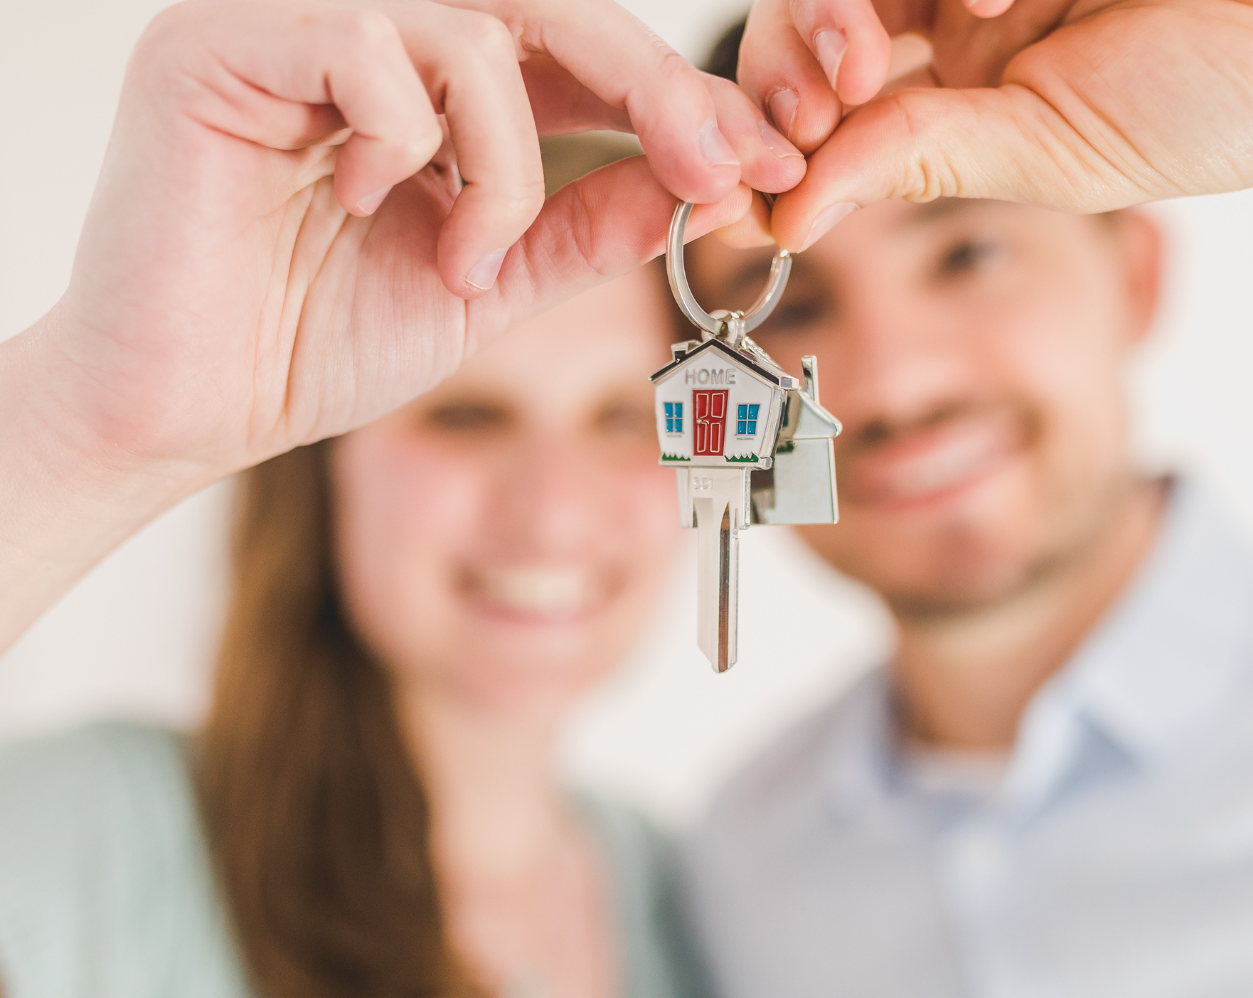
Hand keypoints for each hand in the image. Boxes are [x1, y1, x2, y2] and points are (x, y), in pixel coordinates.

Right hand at [46, 0, 801, 475]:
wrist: (191, 406)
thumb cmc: (321, 341)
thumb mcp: (493, 284)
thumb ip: (586, 227)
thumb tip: (707, 186)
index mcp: (438, 89)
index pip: (579, 57)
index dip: (676, 102)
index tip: (763, 165)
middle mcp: (372, 36)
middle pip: (548, 9)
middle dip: (651, 89)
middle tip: (717, 166)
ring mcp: (297, 26)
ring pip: (470, 30)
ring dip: (500, 166)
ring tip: (458, 261)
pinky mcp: (223, 43)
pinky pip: (365, 43)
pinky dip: (399, 139)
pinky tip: (360, 201)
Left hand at [736, 0, 1252, 249]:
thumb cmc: (1200, 110)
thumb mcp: (1040, 156)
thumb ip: (914, 161)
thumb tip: (783, 219)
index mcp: (950, 90)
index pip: (821, 89)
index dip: (775, 116)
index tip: (765, 163)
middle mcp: (952, 14)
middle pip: (816, 10)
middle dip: (797, 49)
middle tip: (831, 90)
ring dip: (850, 7)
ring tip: (894, 45)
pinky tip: (999, 0)